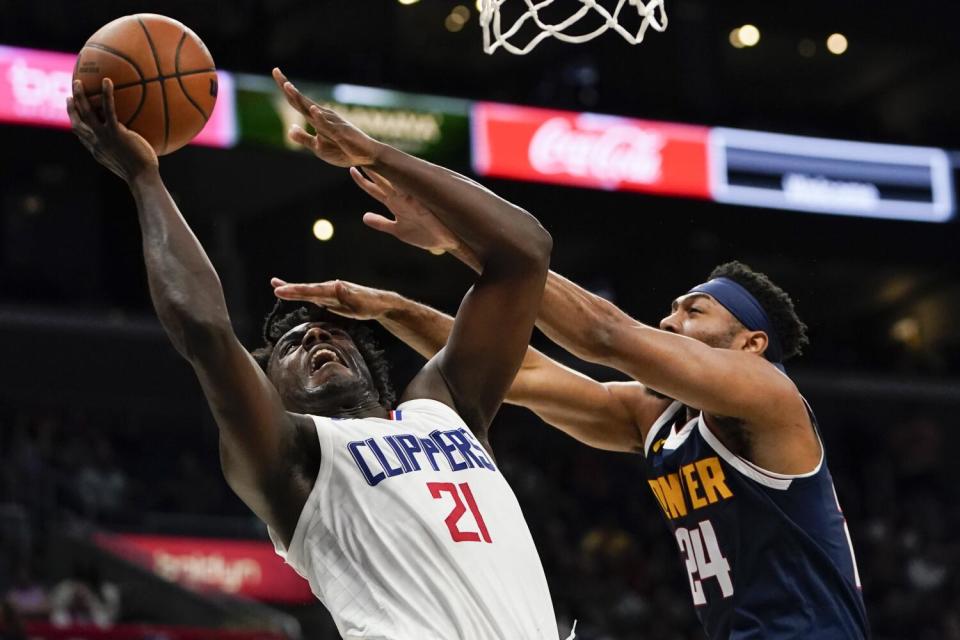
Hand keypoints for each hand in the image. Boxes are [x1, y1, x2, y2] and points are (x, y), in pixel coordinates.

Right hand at [67, 78, 157, 181]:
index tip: (73, 112)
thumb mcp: (129, 162)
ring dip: (80, 96)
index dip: (75, 123)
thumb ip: (127, 151)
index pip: (81, 135)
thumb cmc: (143, 173)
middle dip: (71, 108)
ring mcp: (103, 137)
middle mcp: (95, 143)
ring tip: (78, 82)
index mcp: (97, 150)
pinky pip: (108, 110)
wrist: (142, 178)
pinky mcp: (114, 132)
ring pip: (86, 113)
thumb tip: (138, 143)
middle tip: (70, 94)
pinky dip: (106, 94)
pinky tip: (107, 82)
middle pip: (76, 123)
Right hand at [271, 278, 395, 320]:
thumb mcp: (360, 303)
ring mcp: (330, 292)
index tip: (282, 290)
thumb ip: (347, 295)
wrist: (380, 303)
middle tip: (274, 286)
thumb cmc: (371, 305)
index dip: (296, 291)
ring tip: (275, 286)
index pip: (312, 291)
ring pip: (308, 291)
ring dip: (292, 289)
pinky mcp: (330, 298)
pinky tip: (293, 293)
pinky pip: (313, 296)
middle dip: (290, 289)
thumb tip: (336, 283)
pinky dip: (301, 294)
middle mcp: (330, 288)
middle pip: (307, 289)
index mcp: (334, 289)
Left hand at [272, 67, 380, 166]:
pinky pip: (327, 125)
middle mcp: (322, 116)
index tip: (276, 72)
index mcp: (316, 118)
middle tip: (275, 71)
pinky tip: (312, 109)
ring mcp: (331, 123)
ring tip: (287, 87)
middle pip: (301, 100)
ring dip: (299, 98)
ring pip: (311, 109)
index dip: (286, 89)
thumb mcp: (318, 147)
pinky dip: (319, 117)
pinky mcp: (339, 132)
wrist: (365, 156)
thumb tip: (289, 128)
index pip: (297, 102)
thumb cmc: (343, 150)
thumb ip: (303, 138)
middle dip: (287, 87)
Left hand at [350, 167, 461, 253]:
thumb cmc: (424, 235)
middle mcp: (400, 197)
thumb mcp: (397, 230)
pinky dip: (400, 178)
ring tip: (370, 156)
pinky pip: (409, 186)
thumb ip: (381, 223)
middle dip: (370, 168)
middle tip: (356, 153)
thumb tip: (364, 217)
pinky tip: (392, 169)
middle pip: (381, 180)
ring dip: (382, 169)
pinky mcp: (420, 201)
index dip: (362, 180)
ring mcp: (410, 197)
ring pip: (392, 179)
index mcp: (394, 203)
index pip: (374, 189)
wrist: (445, 241)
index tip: (351, 169)